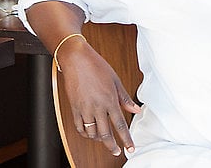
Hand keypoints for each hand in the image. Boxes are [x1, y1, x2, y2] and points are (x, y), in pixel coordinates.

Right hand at [59, 39, 141, 155]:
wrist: (76, 58)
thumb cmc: (96, 66)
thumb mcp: (115, 80)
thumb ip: (125, 98)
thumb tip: (136, 110)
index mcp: (109, 100)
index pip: (120, 125)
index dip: (126, 139)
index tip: (130, 149)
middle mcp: (97, 107)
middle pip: (105, 134)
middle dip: (112, 146)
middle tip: (117, 151)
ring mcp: (84, 108)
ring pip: (92, 133)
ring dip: (98, 139)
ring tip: (104, 139)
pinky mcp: (74, 108)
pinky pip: (79, 127)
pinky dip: (85, 133)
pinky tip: (90, 133)